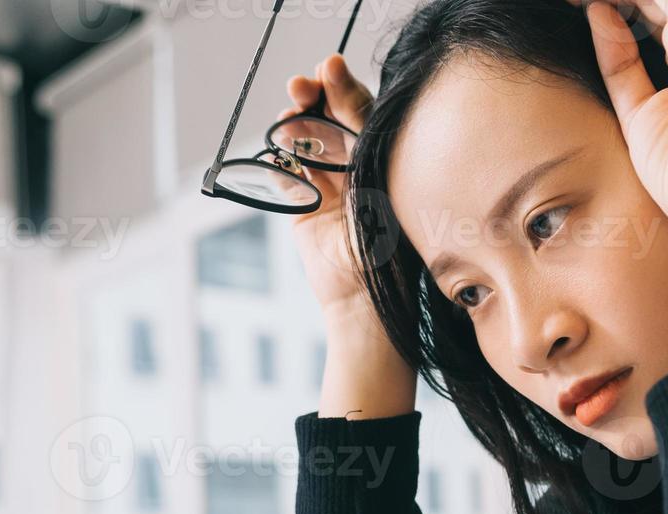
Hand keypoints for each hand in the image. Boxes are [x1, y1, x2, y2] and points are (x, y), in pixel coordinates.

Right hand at [280, 54, 376, 317]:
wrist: (365, 294)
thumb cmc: (386, 232)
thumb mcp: (375, 165)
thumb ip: (358, 118)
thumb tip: (334, 67)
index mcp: (382, 156)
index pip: (359, 108)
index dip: (341, 86)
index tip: (327, 66)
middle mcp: (356, 167)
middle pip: (328, 120)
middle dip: (312, 99)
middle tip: (300, 87)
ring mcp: (328, 187)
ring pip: (305, 143)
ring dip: (295, 127)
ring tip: (290, 121)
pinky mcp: (304, 208)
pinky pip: (286, 174)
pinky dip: (281, 161)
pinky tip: (281, 153)